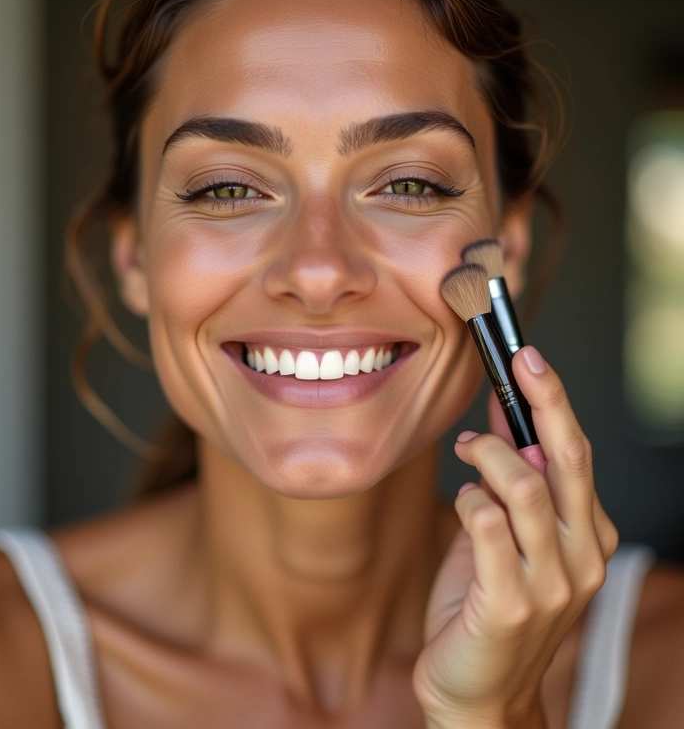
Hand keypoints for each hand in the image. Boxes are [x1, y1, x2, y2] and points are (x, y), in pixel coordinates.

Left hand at [412, 346, 619, 727]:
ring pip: (525, 486)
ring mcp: (551, 583)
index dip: (552, 400)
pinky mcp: (510, 603)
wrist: (478, 691)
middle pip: (567, 459)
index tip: (527, 358)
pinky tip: (463, 505)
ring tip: (468, 453)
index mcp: (585, 535)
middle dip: (542, 400)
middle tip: (515, 362)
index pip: (577, 453)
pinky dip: (468, 500)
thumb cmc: (487, 603)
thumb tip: (503, 416)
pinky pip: (486, 523)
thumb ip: (510, 479)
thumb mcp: (506, 532)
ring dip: (488, 456)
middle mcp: (581, 556)